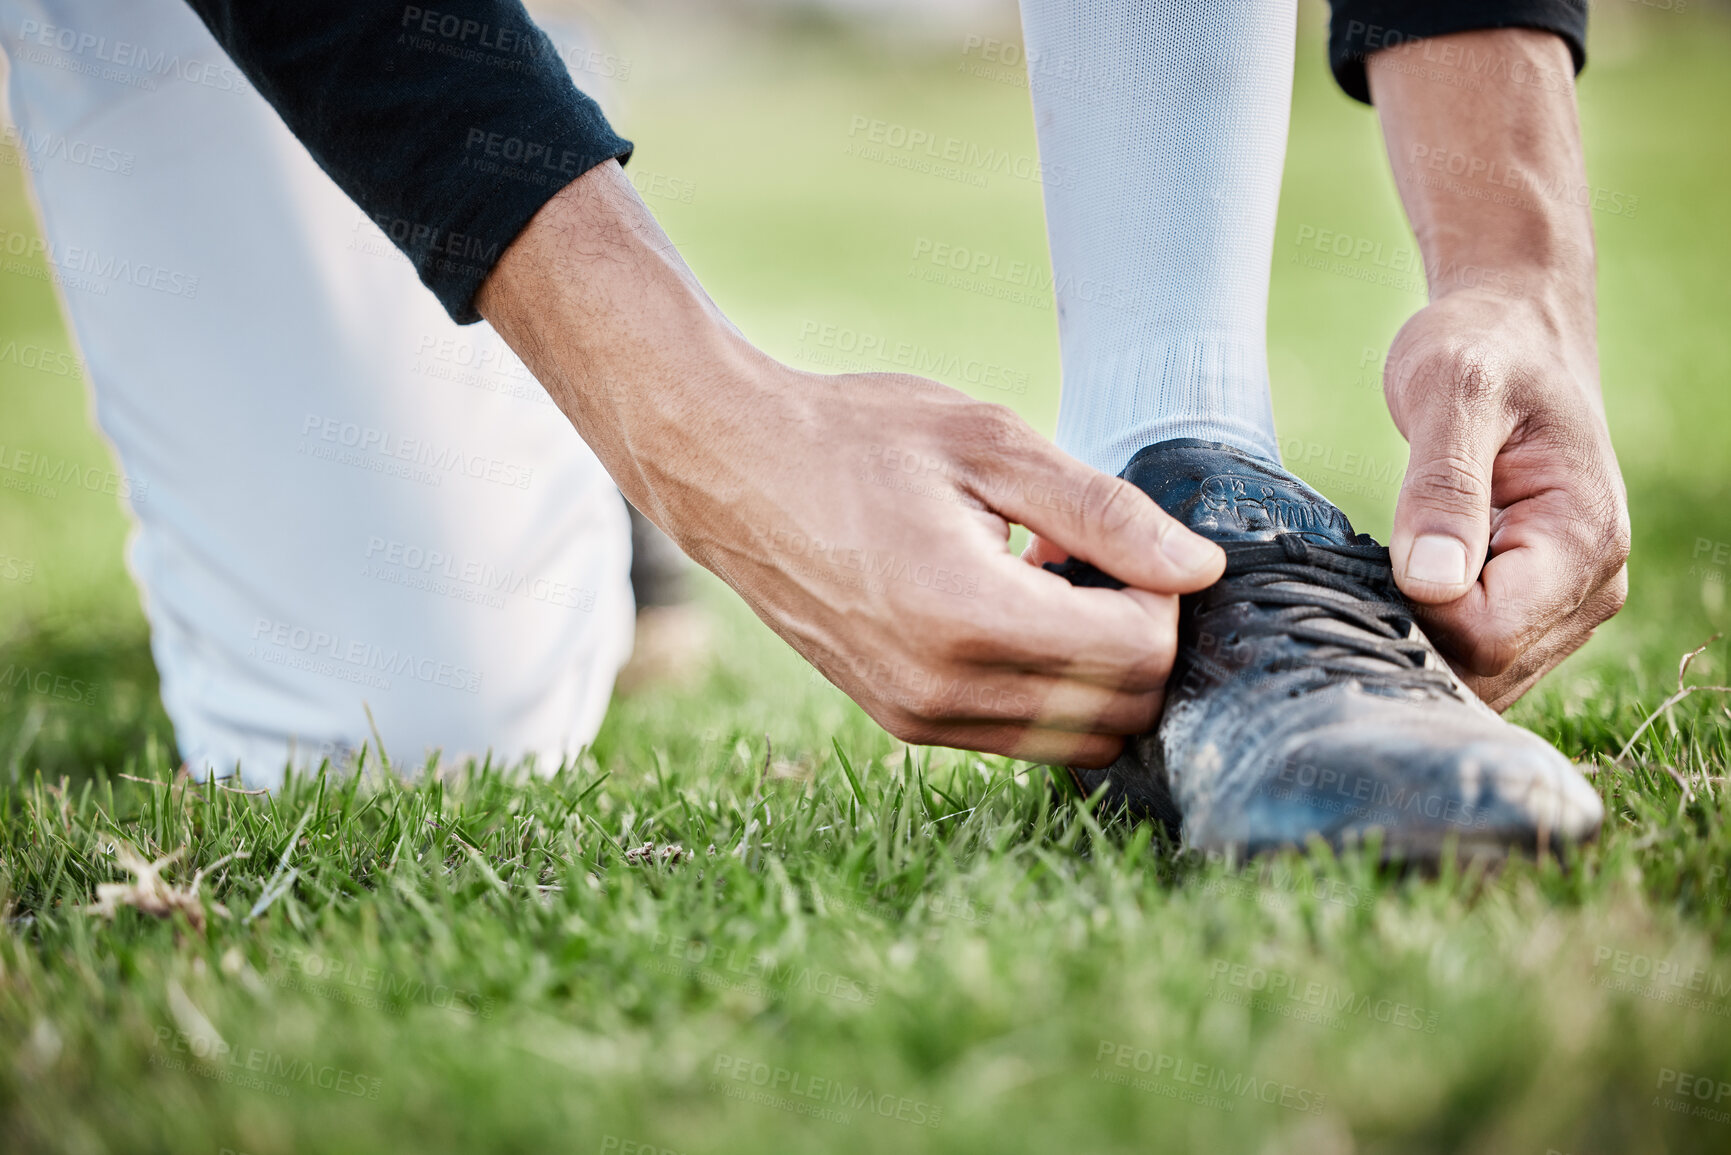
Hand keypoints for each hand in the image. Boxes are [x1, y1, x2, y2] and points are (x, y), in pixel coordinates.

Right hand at [477, 161, 1224, 765]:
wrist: (731, 471)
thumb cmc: (857, 438)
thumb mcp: (991, 443)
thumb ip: (1105, 513)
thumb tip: (1199, 571)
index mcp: (970, 617)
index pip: (1139, 652)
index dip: (1162, 593)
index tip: (1120, 539)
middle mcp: (944, 691)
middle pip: (1122, 709)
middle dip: (1140, 636)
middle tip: (1093, 558)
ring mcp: (920, 718)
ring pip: (1080, 738)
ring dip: (1096, 668)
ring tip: (1047, 580)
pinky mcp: (904, 723)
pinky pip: (1023, 737)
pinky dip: (1049, 686)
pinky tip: (1011, 608)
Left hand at [1383, 290, 1628, 709]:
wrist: (1512, 334)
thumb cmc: (1481, 347)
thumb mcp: (1450, 390)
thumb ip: (1441, 486)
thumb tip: (1429, 581)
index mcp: (1583, 539)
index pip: (1488, 635)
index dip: (1415, 616)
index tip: (1362, 566)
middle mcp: (1591, 587)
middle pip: (1484, 671)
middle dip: (1409, 638)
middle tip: (1344, 579)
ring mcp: (1567, 606)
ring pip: (1479, 677)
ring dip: (1412, 643)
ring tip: (1364, 581)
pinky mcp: (1536, 609)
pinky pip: (1475, 659)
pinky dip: (1423, 638)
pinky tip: (1385, 593)